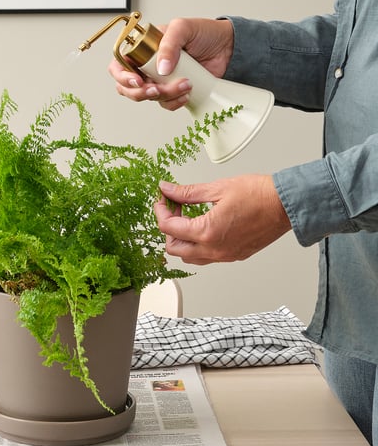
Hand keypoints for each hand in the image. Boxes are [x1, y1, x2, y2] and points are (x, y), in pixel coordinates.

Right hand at [108, 17, 234, 110]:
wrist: (227, 48)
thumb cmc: (204, 33)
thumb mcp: (183, 28)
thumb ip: (168, 44)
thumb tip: (161, 68)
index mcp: (143, 48)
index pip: (120, 64)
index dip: (122, 76)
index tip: (137, 81)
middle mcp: (147, 66)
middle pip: (128, 87)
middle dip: (140, 92)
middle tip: (157, 89)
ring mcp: (159, 80)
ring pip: (149, 97)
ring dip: (165, 95)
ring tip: (184, 84)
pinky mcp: (172, 91)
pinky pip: (165, 104)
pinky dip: (174, 102)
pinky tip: (187, 92)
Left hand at [154, 175, 291, 264]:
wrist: (286, 205)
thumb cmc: (258, 195)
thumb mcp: (216, 188)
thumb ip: (187, 193)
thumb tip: (167, 190)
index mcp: (207, 232)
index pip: (168, 228)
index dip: (160, 211)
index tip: (162, 198)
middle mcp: (214, 249)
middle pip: (174, 248)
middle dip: (168, 228)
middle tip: (173, 208)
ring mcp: (225, 256)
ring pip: (189, 257)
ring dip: (182, 239)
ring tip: (187, 217)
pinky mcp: (234, 256)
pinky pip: (206, 257)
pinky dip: (197, 245)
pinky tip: (202, 225)